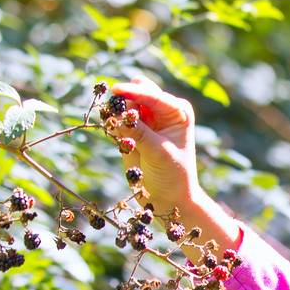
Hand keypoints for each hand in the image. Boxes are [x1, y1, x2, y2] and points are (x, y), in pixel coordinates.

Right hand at [106, 75, 203, 215]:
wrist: (169, 198)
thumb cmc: (173, 176)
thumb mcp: (158, 153)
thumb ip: (139, 132)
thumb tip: (117, 113)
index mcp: (177, 110)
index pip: (152, 95)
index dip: (133, 92)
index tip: (116, 90)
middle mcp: (162, 109)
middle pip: (137, 90)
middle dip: (125, 100)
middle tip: (119, 118)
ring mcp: (146, 118)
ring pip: (124, 102)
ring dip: (117, 111)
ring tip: (122, 134)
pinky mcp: (132, 129)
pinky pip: (116, 117)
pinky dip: (112, 122)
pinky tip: (117, 136)